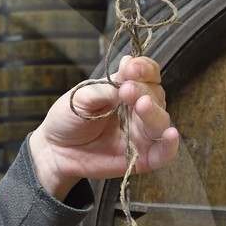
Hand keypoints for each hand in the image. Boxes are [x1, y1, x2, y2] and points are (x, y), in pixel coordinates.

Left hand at [29, 55, 178, 197]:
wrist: (55, 151)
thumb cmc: (68, 119)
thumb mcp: (82, 96)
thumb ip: (107, 86)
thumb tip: (128, 68)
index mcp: (127, 89)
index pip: (148, 75)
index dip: (144, 69)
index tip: (131, 67)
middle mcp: (140, 110)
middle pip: (156, 95)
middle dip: (143, 90)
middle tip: (126, 91)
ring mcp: (142, 134)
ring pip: (161, 121)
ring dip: (154, 112)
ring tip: (140, 105)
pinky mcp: (143, 158)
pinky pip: (164, 153)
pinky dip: (170, 144)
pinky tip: (171, 134)